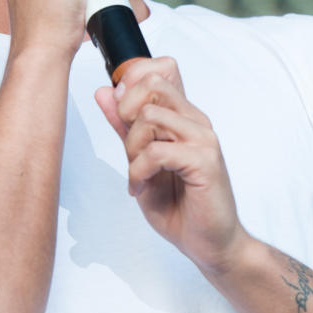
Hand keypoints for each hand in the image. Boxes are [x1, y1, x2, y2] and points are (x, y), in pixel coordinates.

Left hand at [95, 57, 249, 273]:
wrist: (209, 243)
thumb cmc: (179, 205)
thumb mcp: (138, 160)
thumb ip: (123, 126)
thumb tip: (103, 91)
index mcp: (183, 116)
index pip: (160, 69)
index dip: (131, 81)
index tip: (121, 114)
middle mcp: (195, 121)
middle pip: (154, 83)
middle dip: (126, 112)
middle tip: (127, 146)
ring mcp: (203, 139)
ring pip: (150, 116)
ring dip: (132, 147)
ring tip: (136, 171)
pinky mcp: (205, 161)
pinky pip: (156, 151)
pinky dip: (139, 171)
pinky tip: (141, 187)